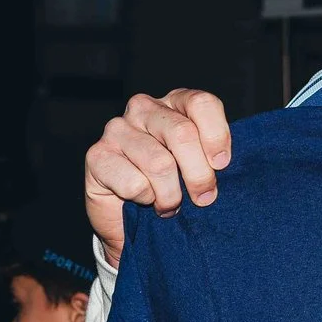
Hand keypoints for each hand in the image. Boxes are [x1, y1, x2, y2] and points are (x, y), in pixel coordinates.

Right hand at [85, 89, 234, 266]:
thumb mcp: (202, 166)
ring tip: (171, 205)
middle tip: (203, 198)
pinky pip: (134, 183)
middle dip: (199, 175)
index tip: (222, 165)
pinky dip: (146, 199)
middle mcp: (144, 108)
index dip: (216, 136)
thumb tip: (224, 163)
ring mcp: (117, 129)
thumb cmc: (175, 186)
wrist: (133, 218)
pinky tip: (144, 200)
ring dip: (171, 195)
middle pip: (182, 133)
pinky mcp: (97, 156)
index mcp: (175, 103)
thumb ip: (213, 156)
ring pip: (160, 163)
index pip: (201, 103)